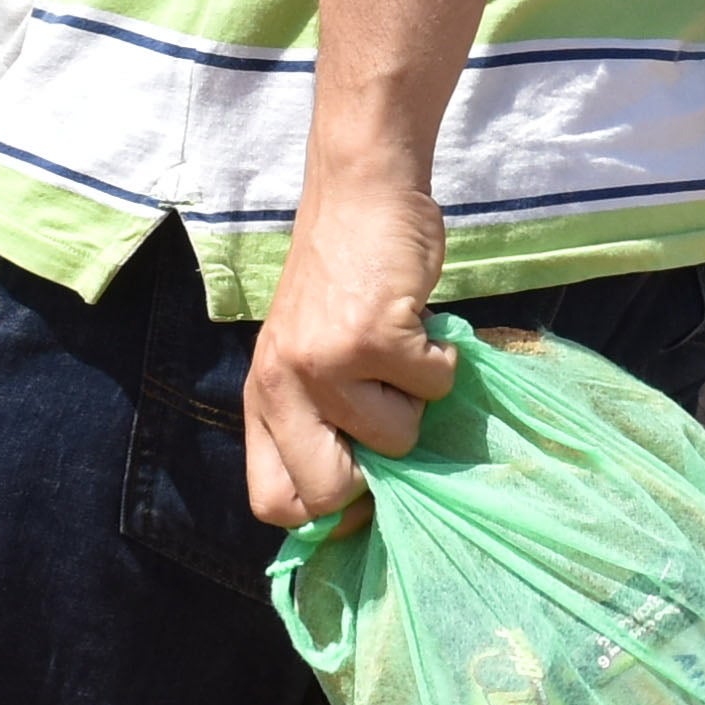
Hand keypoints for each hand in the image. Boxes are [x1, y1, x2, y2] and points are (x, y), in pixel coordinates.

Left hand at [240, 173, 457, 533]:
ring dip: (415, 397)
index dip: (326, 511)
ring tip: (398, 347)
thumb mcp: (304, 352)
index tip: (364, 489)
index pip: (274, 502)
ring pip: (399, 438)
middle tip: (390, 414)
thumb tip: (360, 502)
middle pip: (330, 493)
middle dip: (379, 471)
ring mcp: (327, 364)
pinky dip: (442, 359)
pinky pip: (434, 386)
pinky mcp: (375, 338)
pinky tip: (418, 323)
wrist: (360, 193)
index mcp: (262, 397)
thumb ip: (315, 416)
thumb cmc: (342, 277)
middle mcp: (284, 386)